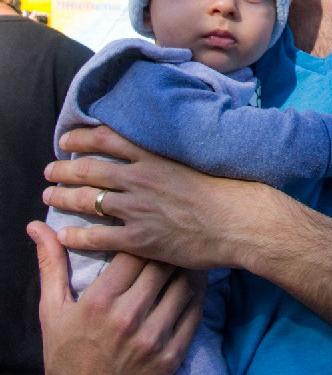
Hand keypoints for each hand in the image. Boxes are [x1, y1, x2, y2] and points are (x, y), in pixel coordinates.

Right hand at [27, 220, 203, 374]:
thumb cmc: (64, 355)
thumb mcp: (52, 310)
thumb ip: (51, 264)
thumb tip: (37, 225)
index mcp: (99, 302)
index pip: (133, 251)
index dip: (142, 236)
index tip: (148, 228)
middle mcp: (127, 319)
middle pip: (161, 265)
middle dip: (167, 249)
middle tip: (174, 236)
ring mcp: (151, 340)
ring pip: (183, 286)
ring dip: (187, 268)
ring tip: (189, 255)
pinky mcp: (170, 358)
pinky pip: (193, 315)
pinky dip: (197, 295)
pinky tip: (196, 283)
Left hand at [42, 125, 266, 268]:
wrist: (240, 220)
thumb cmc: (226, 189)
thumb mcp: (194, 159)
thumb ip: (167, 154)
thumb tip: (154, 148)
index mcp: (154, 156)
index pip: (106, 139)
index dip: (80, 136)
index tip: (66, 139)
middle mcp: (141, 179)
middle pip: (88, 169)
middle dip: (63, 169)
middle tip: (50, 171)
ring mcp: (139, 209)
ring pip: (88, 201)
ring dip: (63, 198)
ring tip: (49, 197)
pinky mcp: (141, 238)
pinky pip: (98, 237)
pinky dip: (76, 235)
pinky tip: (64, 235)